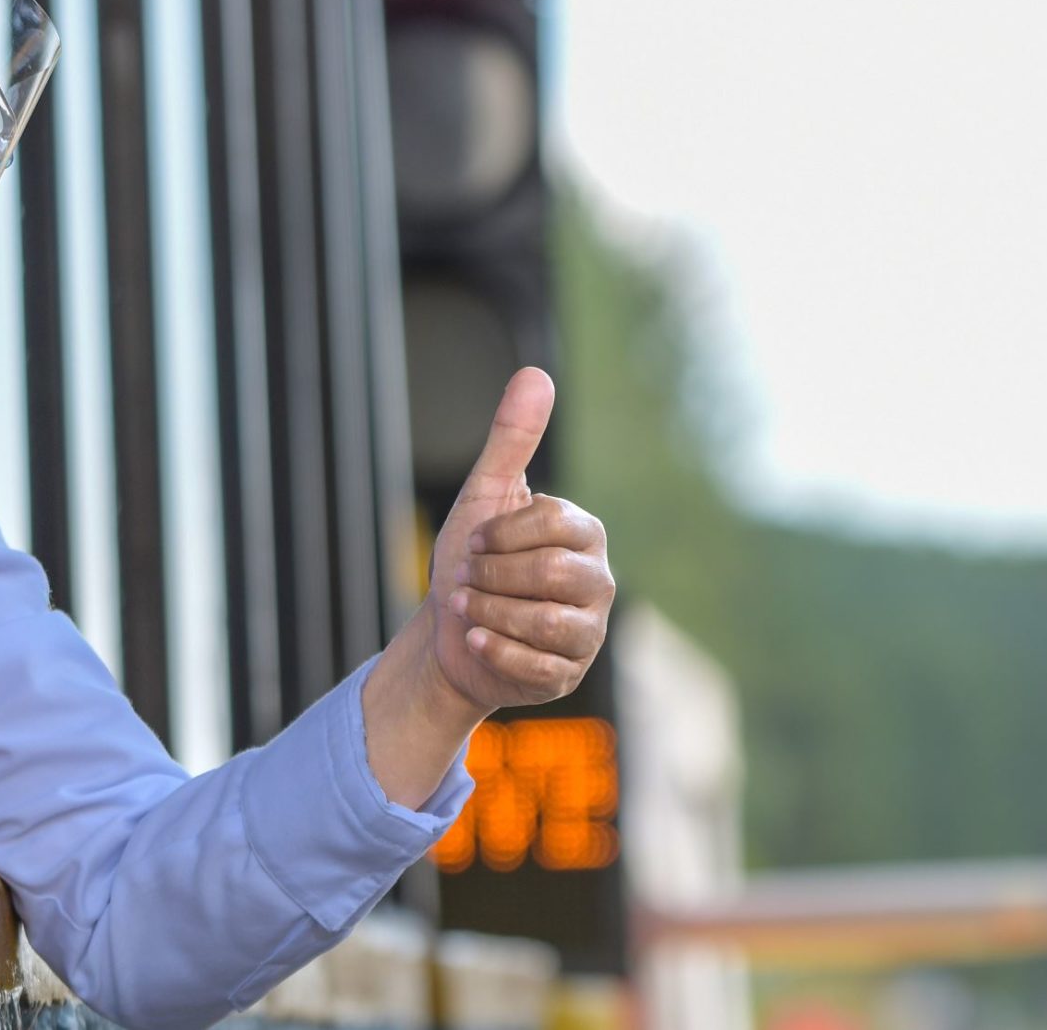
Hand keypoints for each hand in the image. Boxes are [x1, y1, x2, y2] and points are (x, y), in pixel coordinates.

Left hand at [424, 367, 613, 711]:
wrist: (450, 631)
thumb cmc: (473, 558)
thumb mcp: (485, 495)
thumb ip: (512, 438)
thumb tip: (536, 373)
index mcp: (584, 533)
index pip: (554, 522)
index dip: (501, 533)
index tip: (473, 540)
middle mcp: (596, 581)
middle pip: (550, 574)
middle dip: (492, 576)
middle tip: (467, 578)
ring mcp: (588, 631)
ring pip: (547, 622)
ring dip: (489, 613)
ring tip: (468, 608)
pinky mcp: (568, 673)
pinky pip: (538, 664)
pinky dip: (494, 649)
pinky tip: (474, 639)